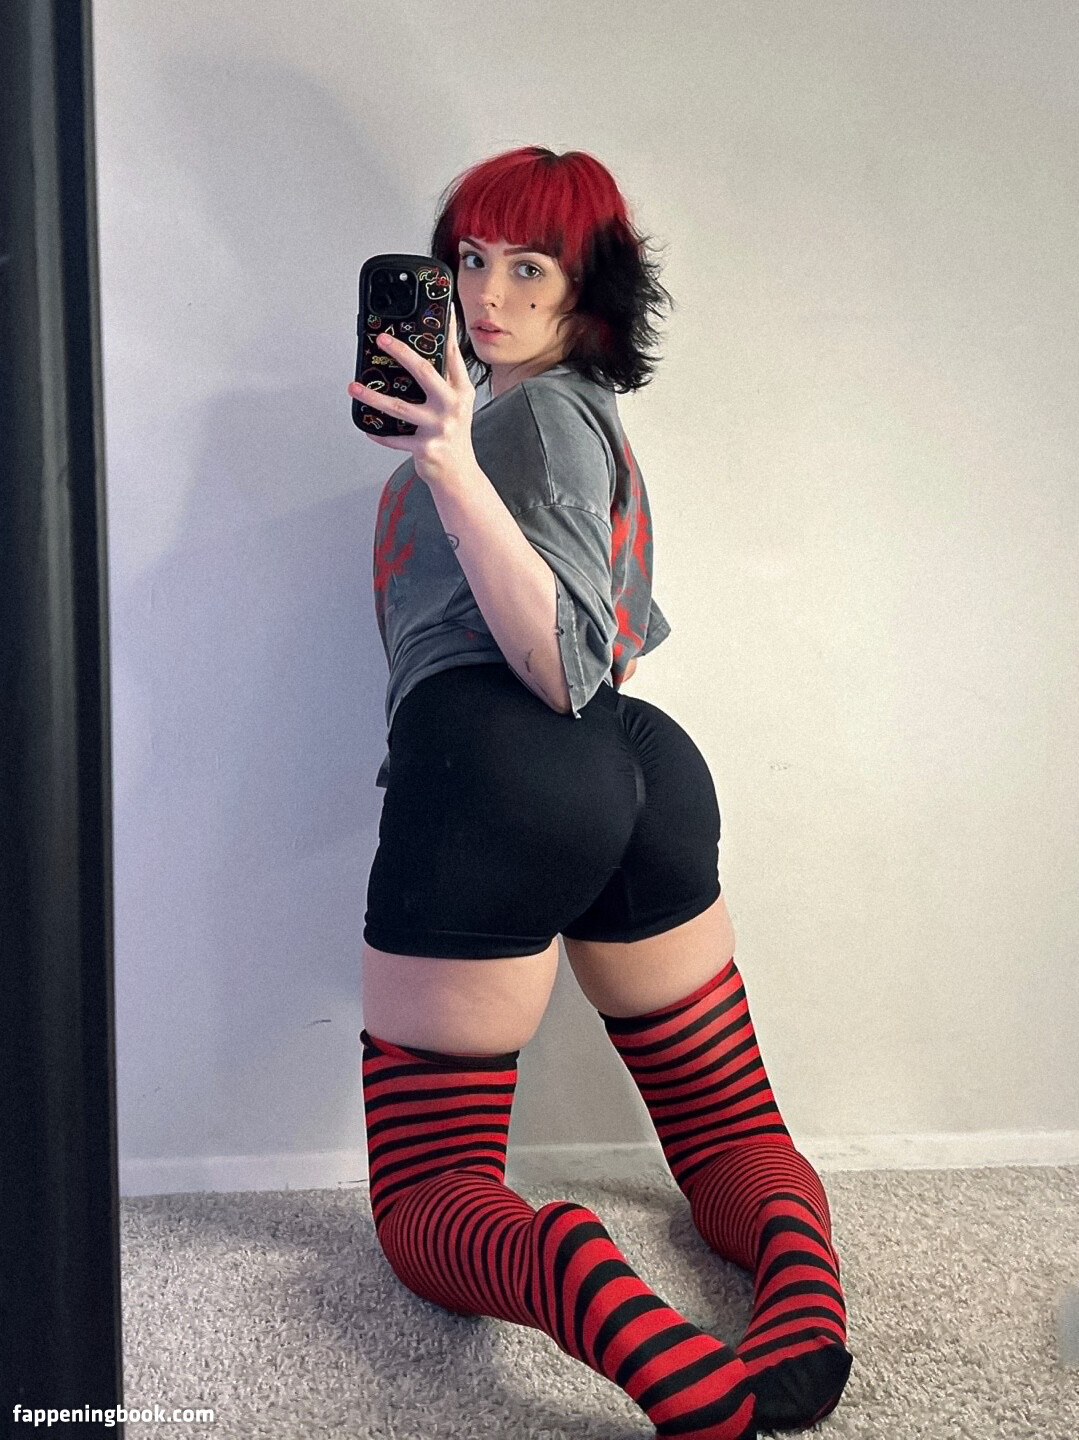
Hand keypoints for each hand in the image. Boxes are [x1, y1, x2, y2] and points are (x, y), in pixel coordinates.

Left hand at [348, 323, 477, 492]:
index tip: (441, 312)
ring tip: (353, 387)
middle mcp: (452, 406)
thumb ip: (444, 381)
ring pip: (399, 406)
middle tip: (382, 339)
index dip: (447, 332)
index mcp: (462, 391)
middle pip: (424, 372)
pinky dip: (380, 433)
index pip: (453, 355)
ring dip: (372, 396)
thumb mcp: (456, 405)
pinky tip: (367, 427)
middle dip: (401, 352)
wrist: (459, 474)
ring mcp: (439, 427)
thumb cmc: (454, 437)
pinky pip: (395, 437)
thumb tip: (418, 356)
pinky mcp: (425, 447)